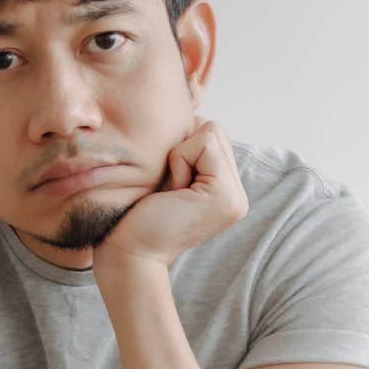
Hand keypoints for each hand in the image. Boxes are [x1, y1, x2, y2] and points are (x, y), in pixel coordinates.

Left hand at [95, 114, 247, 272]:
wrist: (130, 253)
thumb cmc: (137, 216)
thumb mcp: (169, 176)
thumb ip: (190, 152)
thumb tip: (194, 115)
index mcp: (227, 191)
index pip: (213, 135)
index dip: (183, 149)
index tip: (169, 186)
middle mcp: (238, 195)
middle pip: (215, 129)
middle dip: (184, 150)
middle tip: (170, 190)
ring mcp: (236, 197)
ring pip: (210, 132)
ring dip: (180, 156)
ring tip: (171, 192)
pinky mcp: (225, 195)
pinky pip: (203, 144)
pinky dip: (179, 161)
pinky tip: (172, 193)